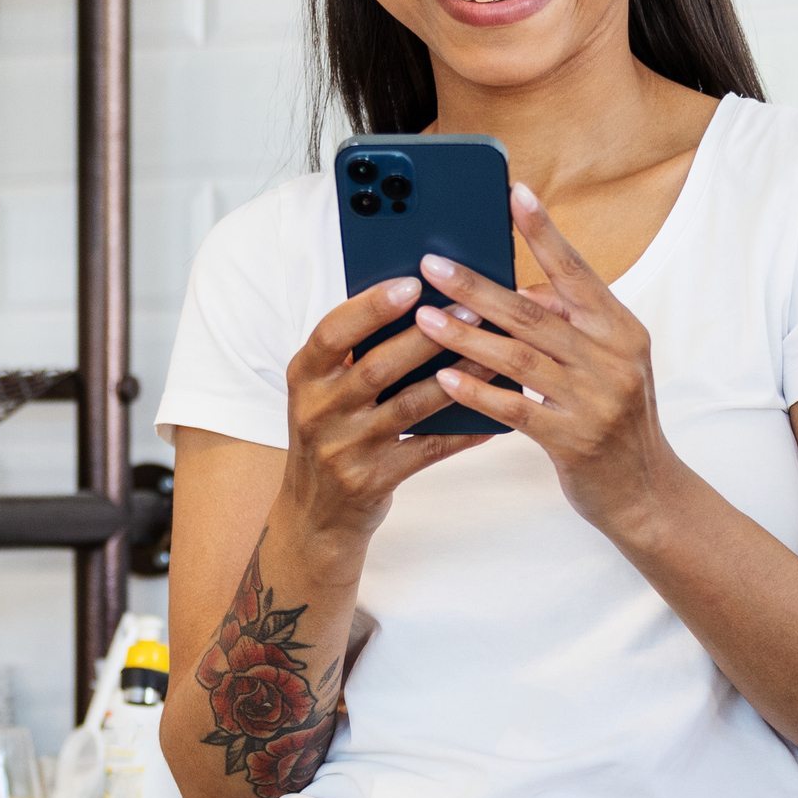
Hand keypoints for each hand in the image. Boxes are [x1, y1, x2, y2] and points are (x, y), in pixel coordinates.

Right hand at [277, 273, 477, 550]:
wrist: (314, 515)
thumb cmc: (331, 435)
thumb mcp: (324, 394)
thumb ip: (354, 356)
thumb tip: (418, 305)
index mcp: (304, 378)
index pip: (332, 333)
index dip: (371, 306)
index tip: (412, 282)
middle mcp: (318, 412)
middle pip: (378, 367)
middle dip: (429, 336)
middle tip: (472, 309)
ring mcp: (344, 450)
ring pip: (409, 406)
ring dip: (456, 377)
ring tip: (492, 352)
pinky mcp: (372, 481)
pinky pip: (428, 451)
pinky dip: (462, 433)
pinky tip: (493, 417)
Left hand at [418, 184, 684, 545]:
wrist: (647, 493)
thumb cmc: (616, 420)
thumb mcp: (607, 363)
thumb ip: (569, 326)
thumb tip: (516, 292)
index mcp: (621, 330)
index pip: (577, 271)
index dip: (544, 232)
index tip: (514, 194)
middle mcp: (612, 359)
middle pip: (533, 313)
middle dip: (477, 286)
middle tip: (433, 264)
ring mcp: (594, 400)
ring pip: (519, 358)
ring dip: (466, 336)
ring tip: (424, 318)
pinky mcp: (573, 440)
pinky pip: (515, 410)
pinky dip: (477, 392)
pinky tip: (443, 378)